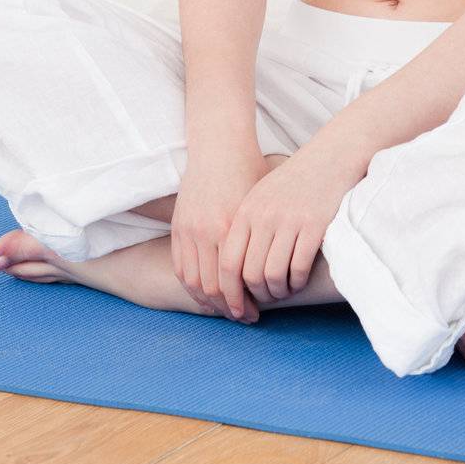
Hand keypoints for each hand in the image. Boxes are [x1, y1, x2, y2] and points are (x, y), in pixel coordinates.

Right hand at [170, 141, 270, 322]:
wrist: (219, 146)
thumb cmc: (250, 172)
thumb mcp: (263, 202)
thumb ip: (268, 236)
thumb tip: (287, 269)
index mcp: (231, 226)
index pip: (233, 282)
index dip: (244, 304)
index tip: (257, 314)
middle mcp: (207, 231)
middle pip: (213, 288)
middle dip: (229, 308)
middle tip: (245, 317)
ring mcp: (189, 229)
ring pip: (194, 283)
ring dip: (209, 302)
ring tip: (226, 310)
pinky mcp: (178, 226)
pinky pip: (180, 268)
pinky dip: (192, 287)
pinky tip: (207, 294)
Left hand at [217, 138, 363, 312]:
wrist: (331, 156)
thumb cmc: (295, 181)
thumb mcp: (263, 196)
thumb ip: (247, 227)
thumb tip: (235, 272)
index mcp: (247, 210)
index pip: (228, 262)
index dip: (230, 292)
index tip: (238, 307)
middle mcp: (264, 216)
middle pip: (250, 274)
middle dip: (258, 296)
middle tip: (267, 300)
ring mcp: (289, 221)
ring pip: (274, 275)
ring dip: (279, 291)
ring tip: (284, 290)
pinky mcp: (314, 226)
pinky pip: (299, 268)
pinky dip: (298, 282)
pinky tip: (300, 280)